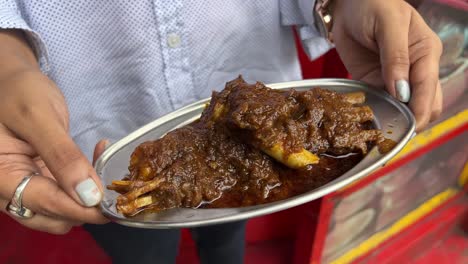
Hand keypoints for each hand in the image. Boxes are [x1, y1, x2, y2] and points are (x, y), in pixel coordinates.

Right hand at [0, 71, 107, 233]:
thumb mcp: (39, 117)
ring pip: (62, 211)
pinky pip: (65, 194)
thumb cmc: (19, 91)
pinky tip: (96, 160)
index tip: (110, 206)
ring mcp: (25, 186)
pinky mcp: (40, 180)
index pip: (44, 203)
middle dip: (85, 208)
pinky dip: (85, 186)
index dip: (80, 208)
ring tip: (103, 167)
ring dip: (87, 198)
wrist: (11, 81)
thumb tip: (89, 196)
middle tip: (113, 185)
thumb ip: (62, 156)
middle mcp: (8, 189)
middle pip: (52, 217)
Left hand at [332, 0, 442, 130]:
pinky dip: (379, 114)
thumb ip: (395, 57)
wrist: (347, 4)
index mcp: (426, 52)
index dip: (420, 109)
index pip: (428, 86)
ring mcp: (395, 78)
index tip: (411, 126)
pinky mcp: (376, 82)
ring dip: (397, 120)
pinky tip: (371, 123)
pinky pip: (382, 103)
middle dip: (414, 120)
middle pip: (424, 103)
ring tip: (384, 134)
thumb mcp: (388, 25)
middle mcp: (415, 68)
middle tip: (396, 134)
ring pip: (404, 108)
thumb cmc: (373, 4)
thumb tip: (402, 91)